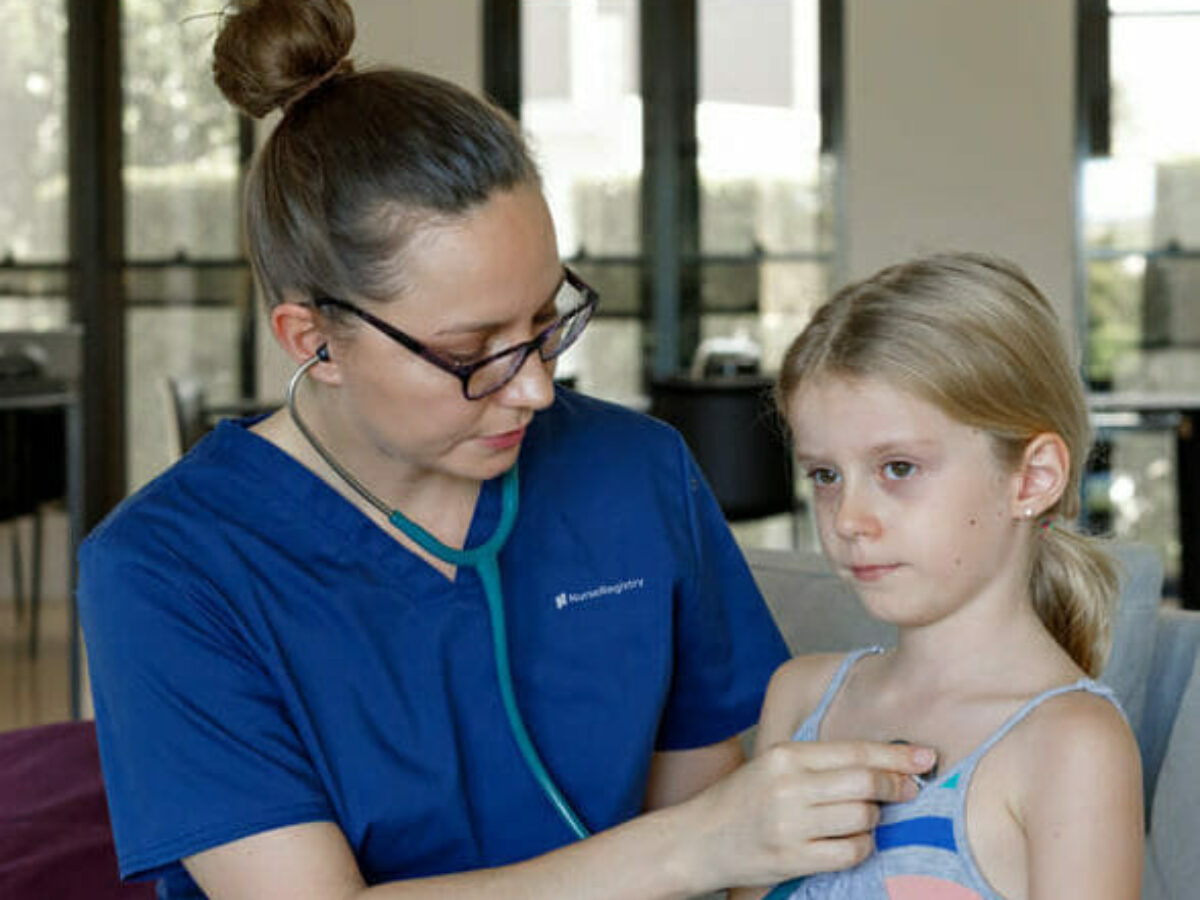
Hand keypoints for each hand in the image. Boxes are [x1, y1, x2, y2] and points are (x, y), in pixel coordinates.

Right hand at [679, 739, 934, 889]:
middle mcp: (788, 786)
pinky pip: (851, 852)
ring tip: (861, 819)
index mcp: (785, 756)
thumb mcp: (773, 768)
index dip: (896, 755)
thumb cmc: (741, 801)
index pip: (854, 751)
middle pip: (865, 783)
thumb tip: (881, 764)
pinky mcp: (792, 858)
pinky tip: (850, 842)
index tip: (925, 757)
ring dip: (873, 820)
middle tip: (908, 790)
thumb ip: (819, 764)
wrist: (698, 839)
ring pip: (862, 817)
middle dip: (896, 786)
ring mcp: (790, 824)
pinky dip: (861, 847)